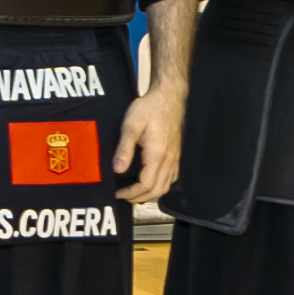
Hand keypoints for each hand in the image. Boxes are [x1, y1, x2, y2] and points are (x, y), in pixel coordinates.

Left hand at [113, 87, 184, 204]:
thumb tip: (117, 170)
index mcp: (157, 155)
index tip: (117, 193)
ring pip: (166, 185)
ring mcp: (176, 158)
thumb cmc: (149, 108)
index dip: (131, 193)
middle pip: (158, 190)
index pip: (146, 184)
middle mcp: (169, 160)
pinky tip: (149, 181)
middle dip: (139, 197)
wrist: (169, 97)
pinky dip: (160, 185)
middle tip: (123, 196)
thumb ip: (124, 149)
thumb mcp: (131, 125)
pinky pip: (171, 177)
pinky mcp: (177, 154)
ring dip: (150, 193)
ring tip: (133, 192)